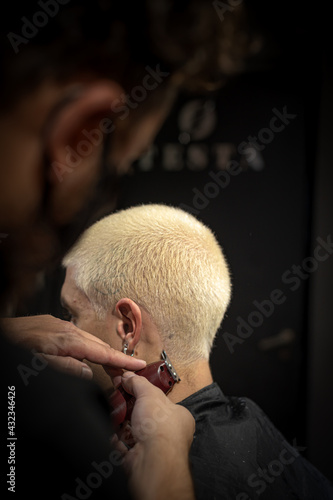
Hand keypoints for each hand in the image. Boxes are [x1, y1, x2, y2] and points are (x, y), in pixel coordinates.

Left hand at [0, 315, 145, 377]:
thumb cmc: (16, 345)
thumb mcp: (39, 363)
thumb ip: (66, 367)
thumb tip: (89, 371)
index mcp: (68, 340)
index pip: (101, 353)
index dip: (122, 360)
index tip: (139, 364)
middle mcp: (68, 330)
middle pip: (99, 346)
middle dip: (116, 358)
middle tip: (129, 372)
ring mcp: (61, 326)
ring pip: (89, 341)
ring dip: (101, 353)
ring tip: (112, 366)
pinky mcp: (54, 326)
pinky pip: (78, 337)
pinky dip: (88, 347)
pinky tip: (86, 354)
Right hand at [112, 372, 195, 499]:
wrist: (151, 460)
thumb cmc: (162, 430)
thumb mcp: (150, 394)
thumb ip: (138, 383)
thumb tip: (129, 377)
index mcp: (179, 418)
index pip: (162, 401)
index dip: (145, 393)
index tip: (131, 387)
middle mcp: (169, 435)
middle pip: (146, 417)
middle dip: (131, 409)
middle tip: (120, 399)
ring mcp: (153, 449)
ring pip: (134, 433)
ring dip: (122, 424)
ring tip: (114, 414)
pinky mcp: (138, 460)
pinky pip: (124, 448)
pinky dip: (116, 440)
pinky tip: (112, 433)